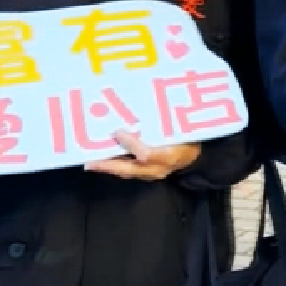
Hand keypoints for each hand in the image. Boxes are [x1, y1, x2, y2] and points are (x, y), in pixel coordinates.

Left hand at [85, 131, 200, 180]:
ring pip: (127, 172)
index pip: (146, 153)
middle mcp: (159, 168)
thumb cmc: (189, 139)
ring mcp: (152, 174)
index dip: (131, 144)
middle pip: (130, 169)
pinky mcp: (147, 175)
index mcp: (169, 155)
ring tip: (91, 162)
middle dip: (109, 166)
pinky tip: (105, 161)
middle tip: (90, 162)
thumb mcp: (181, 130)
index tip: (118, 132)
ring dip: (109, 168)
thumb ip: (164, 124)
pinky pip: (130, 171)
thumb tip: (142, 109)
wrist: (196, 157)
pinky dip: (117, 166)